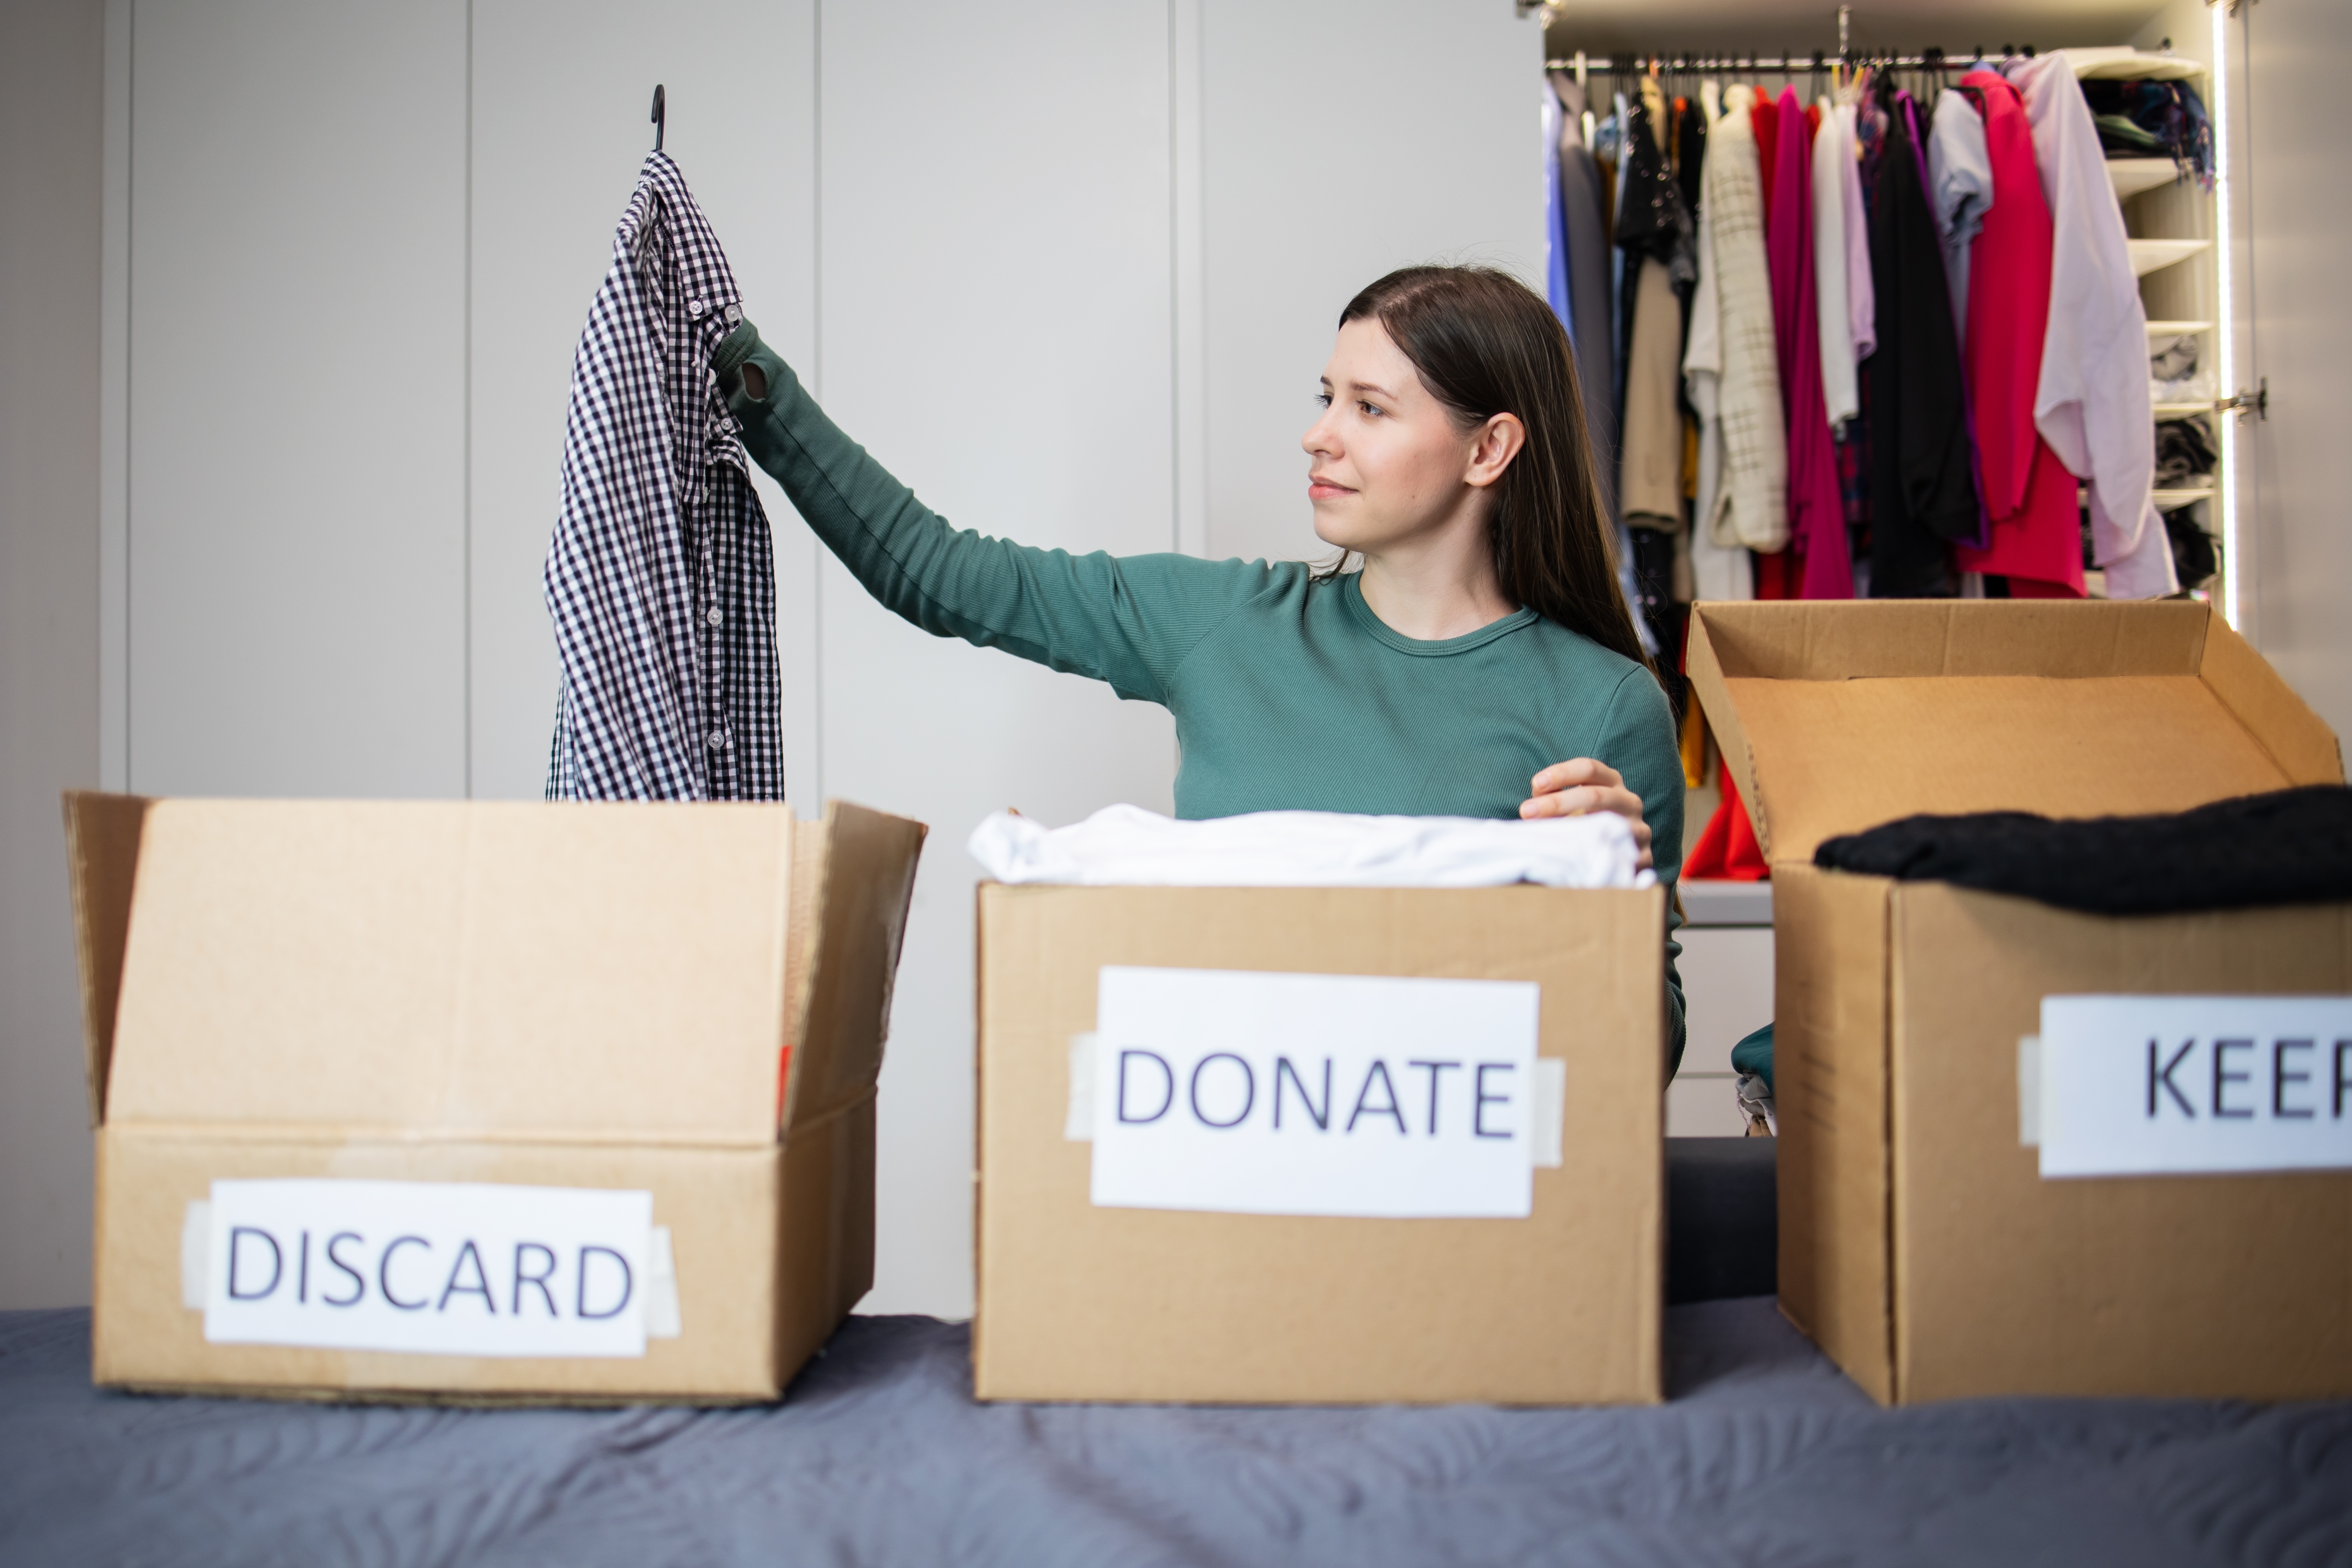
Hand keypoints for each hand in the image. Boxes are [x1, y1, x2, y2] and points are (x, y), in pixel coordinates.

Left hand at [1520, 758, 1651, 869]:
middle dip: (1558, 802)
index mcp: (1611, 783)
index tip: (1536, 783)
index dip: (1562, 773)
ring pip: (1608, 827)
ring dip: (1571, 833)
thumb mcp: (1567, 807)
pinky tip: (1572, 863)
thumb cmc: (1583, 825)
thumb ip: (1550, 800)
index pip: (1589, 768)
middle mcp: (1629, 802)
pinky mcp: (1644, 858)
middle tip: (1527, 811)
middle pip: (1596, 795)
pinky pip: (1619, 857)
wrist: (1615, 859)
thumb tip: (1530, 808)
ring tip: (1544, 839)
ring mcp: (1639, 829)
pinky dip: (1595, 859)